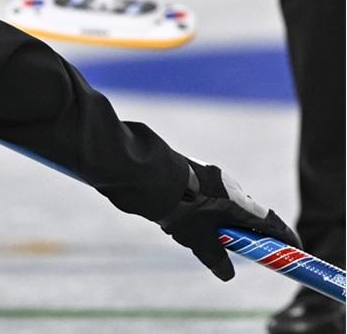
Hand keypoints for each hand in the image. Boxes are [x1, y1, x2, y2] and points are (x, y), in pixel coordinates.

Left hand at [158, 161, 299, 280]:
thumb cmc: (182, 210)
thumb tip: (227, 275)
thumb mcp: (199, 240)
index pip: (271, 223)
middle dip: (247, 230)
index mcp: (241, 205)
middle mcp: (232, 188)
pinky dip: (205, 207)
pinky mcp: (198, 172)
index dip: (285, 237)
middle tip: (241, 245)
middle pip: (248, 213)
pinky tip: (184, 214)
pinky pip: (209, 193)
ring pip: (226, 202)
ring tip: (198, 229)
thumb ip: (215, 257)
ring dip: (221, 218)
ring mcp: (215, 177)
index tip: (294, 248)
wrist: (152, 179)